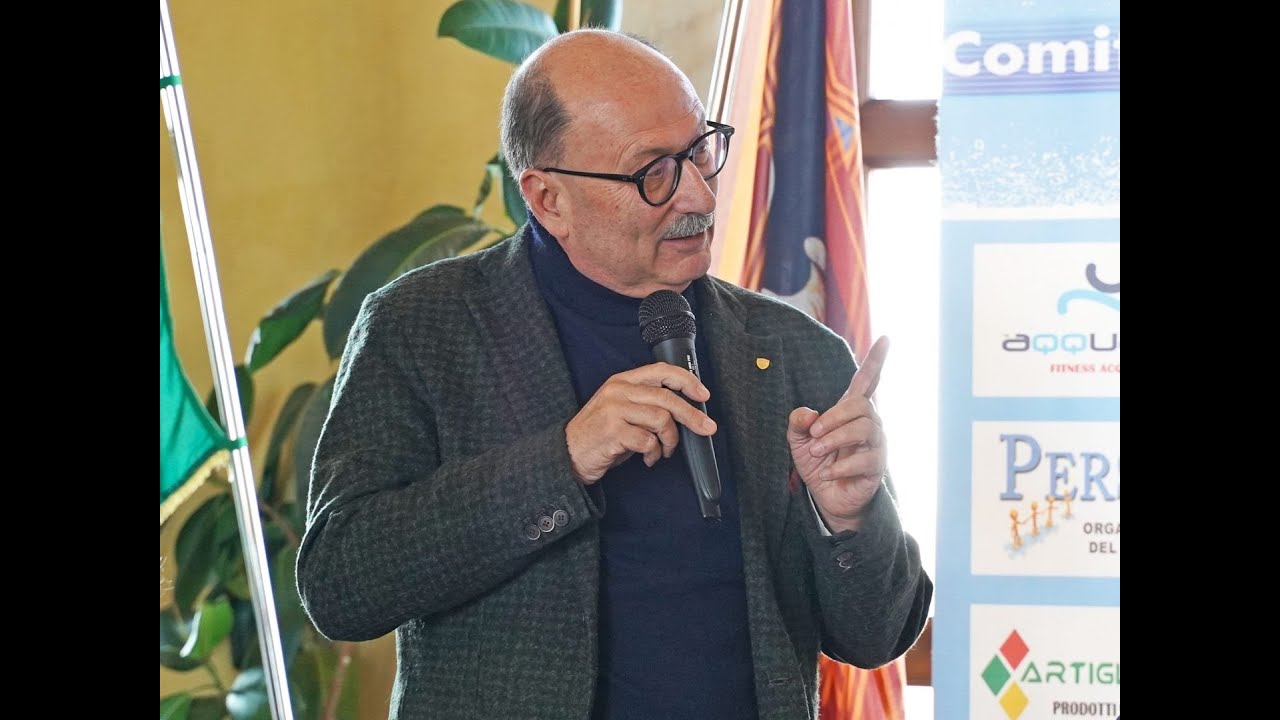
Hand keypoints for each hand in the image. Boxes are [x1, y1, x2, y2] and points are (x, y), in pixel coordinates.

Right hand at [566, 362, 717, 484]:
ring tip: (664, 451)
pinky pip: (648, 441)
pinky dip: (655, 453)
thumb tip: (684, 410)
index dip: (687, 381)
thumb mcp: (622, 409)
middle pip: (667, 397)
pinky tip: (648, 459)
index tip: (703, 394)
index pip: (661, 371)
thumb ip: (647, 402)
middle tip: (707, 428)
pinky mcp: (613, 431)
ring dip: (669, 440)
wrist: (568, 453)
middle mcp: (618, 391)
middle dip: (692, 415)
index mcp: (622, 381)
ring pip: (661, 419)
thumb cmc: (600, 434)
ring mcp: (614, 410)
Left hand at [787, 336, 889, 532]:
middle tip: (815, 434)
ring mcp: (876, 445)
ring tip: (818, 452)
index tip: (885, 338)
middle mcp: (869, 423)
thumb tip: (809, 413)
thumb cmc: (818, 463)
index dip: (876, 361)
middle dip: (834, 417)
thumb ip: (798, 422)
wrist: (827, 497)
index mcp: (851, 411)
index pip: (867, 381)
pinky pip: (865, 459)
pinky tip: (829, 473)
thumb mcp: (798, 440)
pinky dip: (840, 466)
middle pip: (861, 405)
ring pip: (864, 428)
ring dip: (835, 439)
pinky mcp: (877, 467)